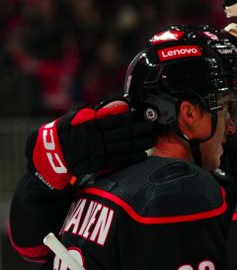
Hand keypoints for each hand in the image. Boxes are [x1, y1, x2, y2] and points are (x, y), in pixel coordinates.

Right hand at [27, 100, 155, 189]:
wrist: (52, 154)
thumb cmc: (65, 133)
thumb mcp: (76, 117)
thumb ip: (96, 112)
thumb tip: (117, 107)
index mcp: (93, 124)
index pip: (117, 120)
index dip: (131, 118)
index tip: (142, 115)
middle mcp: (98, 138)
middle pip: (125, 133)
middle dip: (141, 130)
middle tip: (152, 126)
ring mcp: (99, 151)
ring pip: (125, 147)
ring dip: (141, 144)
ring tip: (151, 140)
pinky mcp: (100, 163)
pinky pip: (120, 160)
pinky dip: (133, 157)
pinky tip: (143, 154)